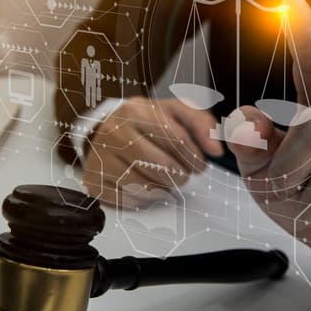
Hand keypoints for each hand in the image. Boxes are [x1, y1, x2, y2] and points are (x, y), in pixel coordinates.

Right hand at [82, 97, 223, 205]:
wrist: (104, 130)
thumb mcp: (173, 112)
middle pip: (164, 167)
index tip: (200, 164)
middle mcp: (114, 132)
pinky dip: (144, 197)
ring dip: (165, 187)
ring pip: (148, 186)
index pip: (178, 139)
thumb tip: (217, 149)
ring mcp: (101, 157)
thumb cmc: (145, 123)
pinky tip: (144, 183)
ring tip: (165, 177)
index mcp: (136, 110)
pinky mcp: (93, 180)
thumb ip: (201, 123)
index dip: (195, 156)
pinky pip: (130, 200)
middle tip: (184, 173)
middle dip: (182, 174)